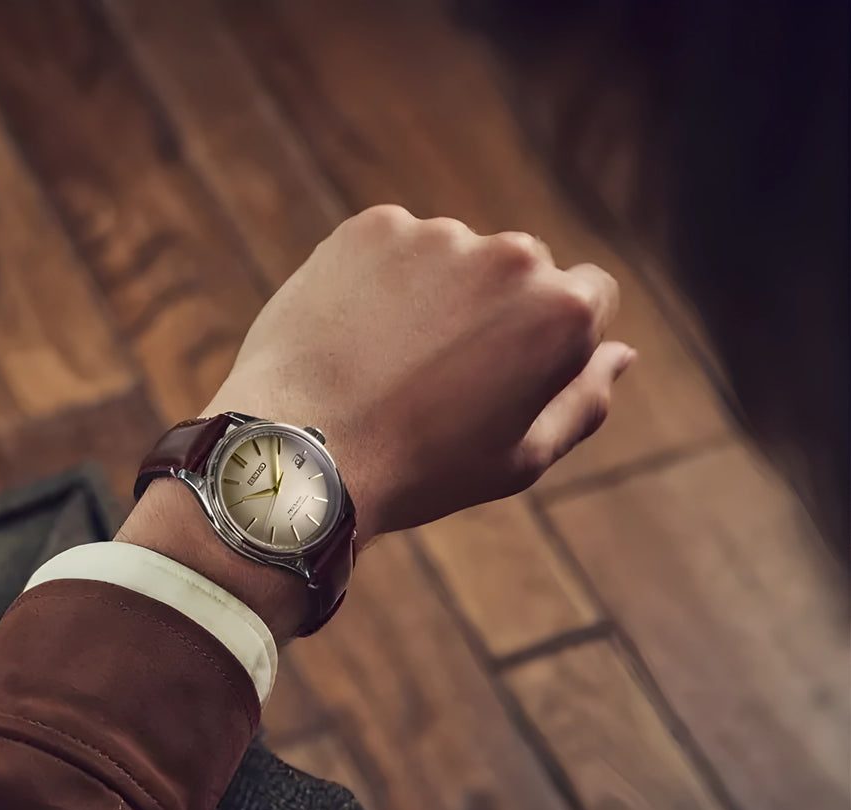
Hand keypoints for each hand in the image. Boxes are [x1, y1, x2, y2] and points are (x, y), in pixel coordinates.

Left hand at [122, 205, 629, 638]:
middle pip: (520, 268)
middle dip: (492, 308)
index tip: (502, 373)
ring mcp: (437, 234)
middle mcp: (511, 255)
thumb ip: (583, 398)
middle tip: (435, 377)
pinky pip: (389, 247)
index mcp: (563, 311)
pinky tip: (349, 337)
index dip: (548, 336)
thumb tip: (621, 351)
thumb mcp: (521, 458)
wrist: (300, 451)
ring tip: (383, 363)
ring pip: (450, 256)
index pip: (589, 293)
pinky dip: (375, 280)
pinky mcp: (370, 227)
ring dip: (431, 292)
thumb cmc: (418, 469)